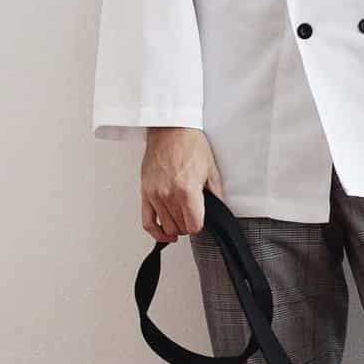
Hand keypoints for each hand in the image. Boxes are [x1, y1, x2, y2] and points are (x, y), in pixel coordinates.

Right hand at [140, 127, 222, 241]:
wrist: (171, 129)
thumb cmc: (190, 144)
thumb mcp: (211, 170)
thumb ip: (215, 194)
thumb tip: (217, 210)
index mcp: (187, 190)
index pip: (194, 226)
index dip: (201, 226)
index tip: (202, 220)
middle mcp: (169, 194)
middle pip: (181, 228)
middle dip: (189, 225)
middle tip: (194, 215)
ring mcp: (155, 194)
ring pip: (166, 227)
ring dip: (176, 226)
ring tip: (182, 217)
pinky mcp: (145, 192)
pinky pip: (147, 222)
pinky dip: (156, 232)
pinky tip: (164, 233)